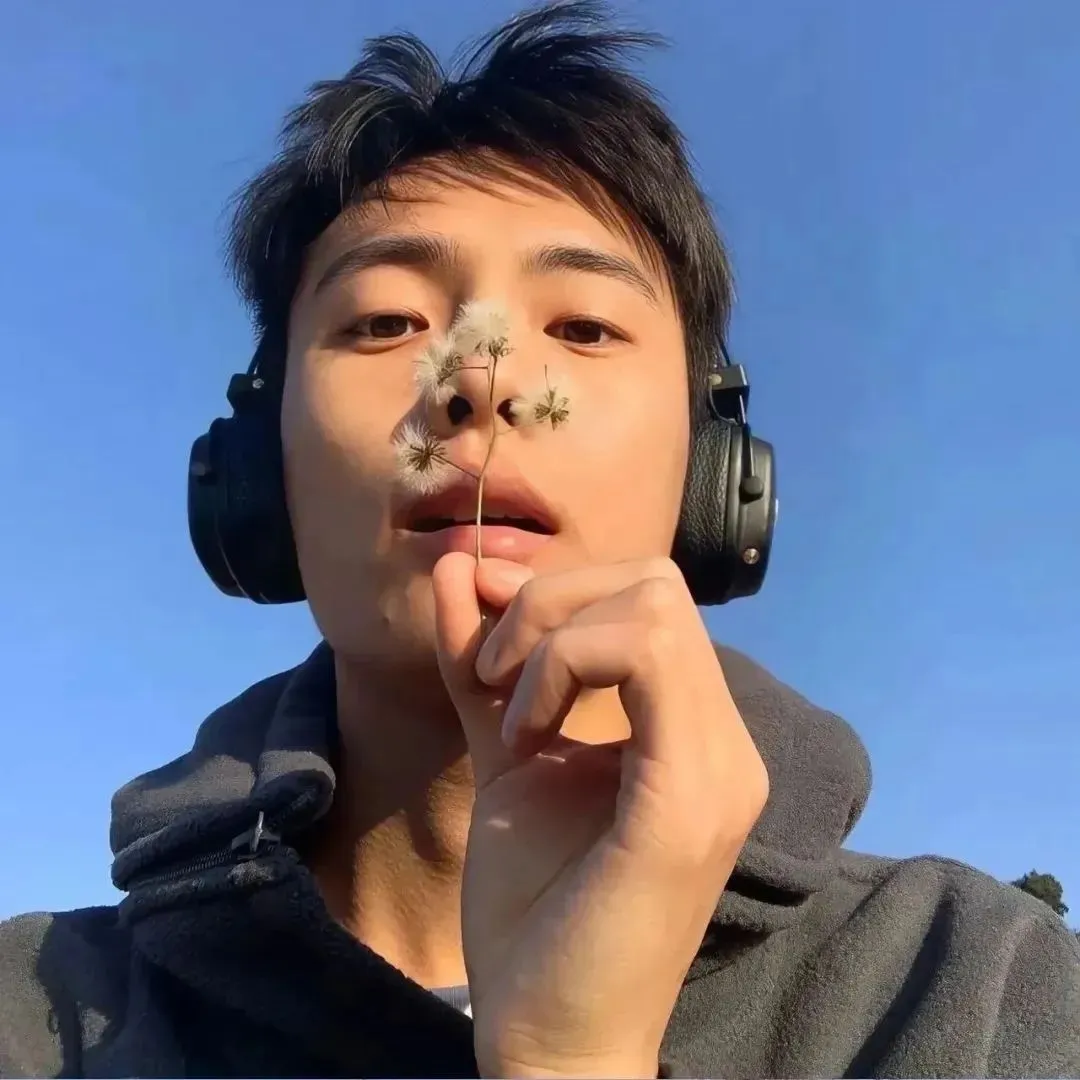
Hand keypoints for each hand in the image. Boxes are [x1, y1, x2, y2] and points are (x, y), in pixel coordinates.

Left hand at [432, 554, 768, 1077]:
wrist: (550, 1034)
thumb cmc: (535, 909)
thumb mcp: (504, 754)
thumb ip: (483, 665)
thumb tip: (458, 567)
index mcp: (693, 734)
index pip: (650, 598)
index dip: (560, 590)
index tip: (485, 640)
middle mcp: (726, 742)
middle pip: (656, 583)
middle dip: (555, 599)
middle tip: (498, 669)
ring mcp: (720, 768)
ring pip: (654, 607)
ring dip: (555, 635)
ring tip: (511, 713)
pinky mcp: (690, 799)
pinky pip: (647, 658)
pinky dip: (567, 668)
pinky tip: (524, 735)